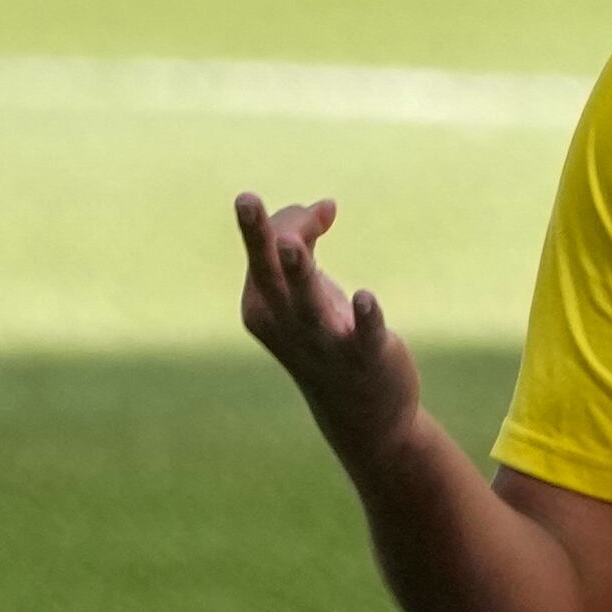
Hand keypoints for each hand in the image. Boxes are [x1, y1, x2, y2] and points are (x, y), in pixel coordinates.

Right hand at [236, 190, 423, 444]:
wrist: (361, 413)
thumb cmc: (325, 335)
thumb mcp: (306, 286)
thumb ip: (305, 236)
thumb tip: (327, 205)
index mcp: (260, 306)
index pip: (268, 246)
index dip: (295, 220)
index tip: (322, 219)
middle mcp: (285, 324)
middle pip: (270, 272)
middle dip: (259, 236)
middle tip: (245, 198)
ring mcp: (323, 342)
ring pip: (308, 303)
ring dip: (301, 274)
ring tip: (296, 245)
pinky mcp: (365, 356)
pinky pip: (363, 334)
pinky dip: (364, 316)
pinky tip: (365, 298)